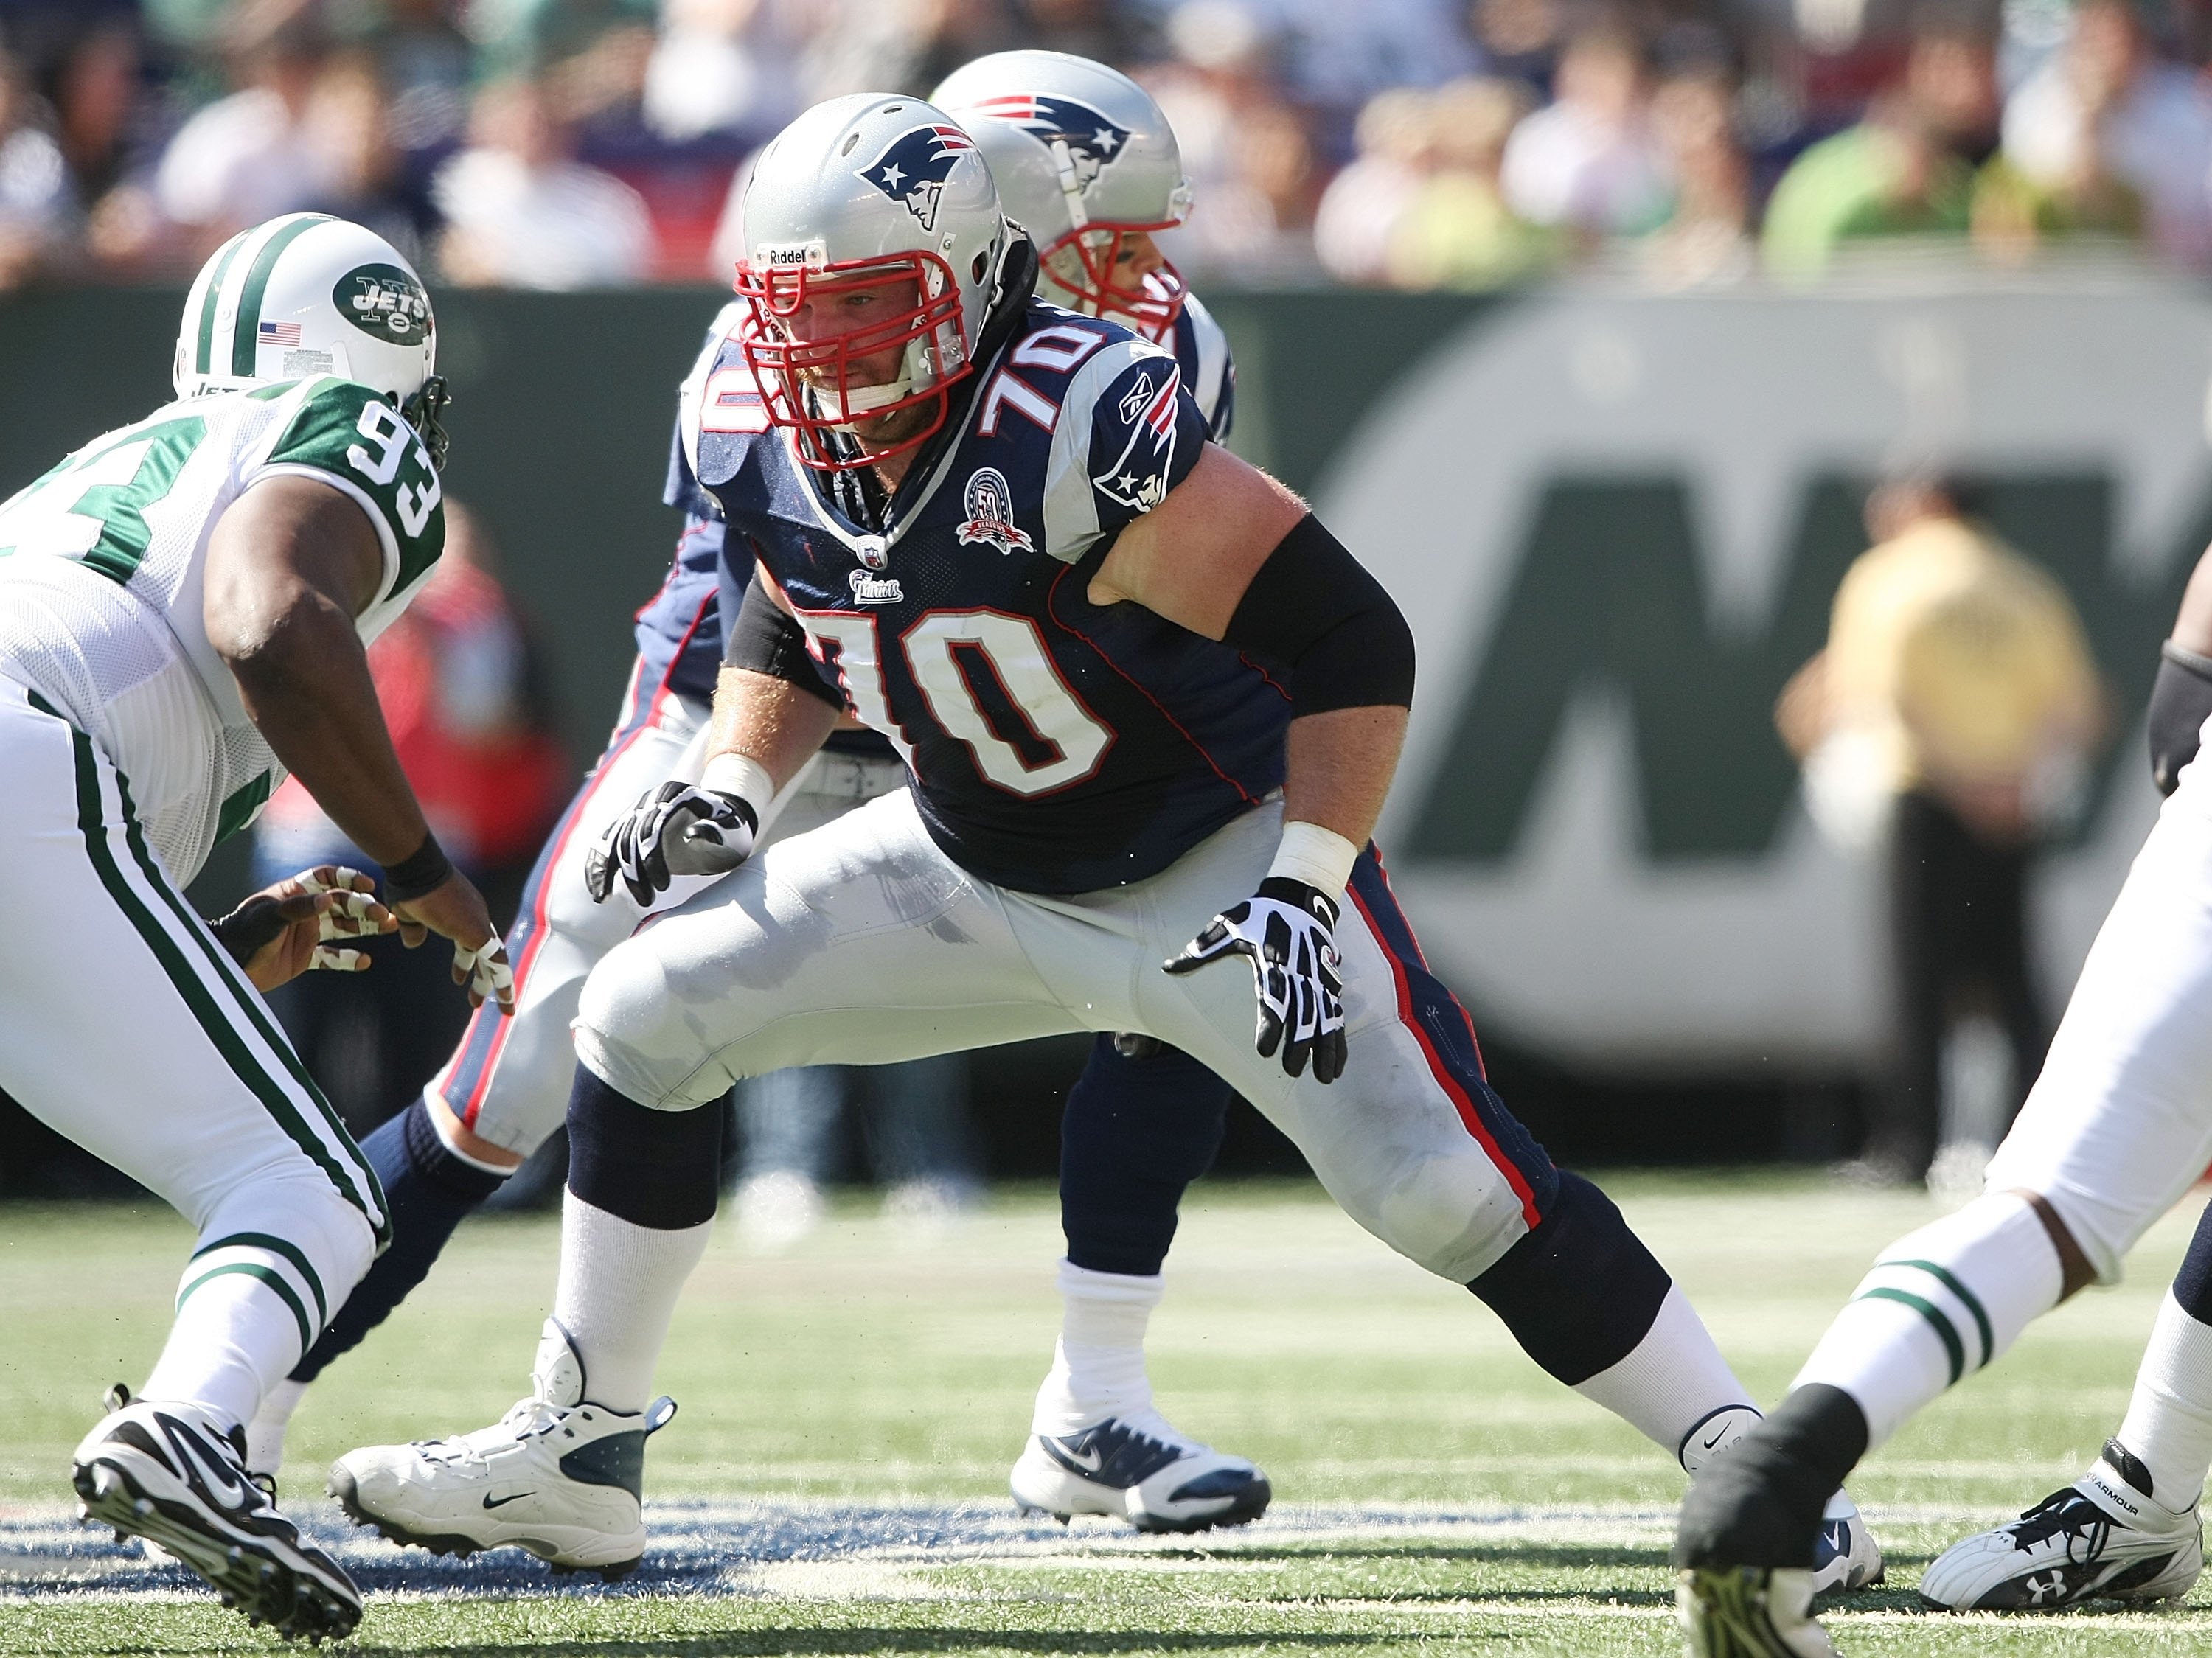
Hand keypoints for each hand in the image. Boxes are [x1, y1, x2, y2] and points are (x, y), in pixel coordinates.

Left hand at [210, 866, 395, 991]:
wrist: (227, 965)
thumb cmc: (243, 933)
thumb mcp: (269, 916)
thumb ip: (299, 907)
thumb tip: (330, 898)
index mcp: (295, 893)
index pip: (327, 879)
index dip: (349, 879)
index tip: (369, 885)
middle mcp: (304, 911)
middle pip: (342, 904)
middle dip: (365, 907)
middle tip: (384, 914)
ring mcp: (306, 934)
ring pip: (344, 928)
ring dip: (365, 928)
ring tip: (389, 927)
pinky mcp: (305, 958)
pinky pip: (332, 958)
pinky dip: (348, 959)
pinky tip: (364, 961)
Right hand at [389, 869, 514, 1013]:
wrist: (417, 868)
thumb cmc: (410, 885)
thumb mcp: (409, 912)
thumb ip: (414, 929)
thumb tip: (414, 943)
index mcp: (462, 912)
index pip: (471, 942)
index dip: (467, 962)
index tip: (461, 978)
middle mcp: (476, 917)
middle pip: (486, 954)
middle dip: (485, 979)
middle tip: (479, 1001)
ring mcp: (479, 924)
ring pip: (496, 961)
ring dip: (498, 986)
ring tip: (504, 1008)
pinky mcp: (477, 932)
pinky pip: (496, 961)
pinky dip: (502, 979)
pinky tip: (503, 995)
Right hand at [584, 782, 757, 905]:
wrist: (721, 816)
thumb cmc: (730, 828)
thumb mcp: (731, 828)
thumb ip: (715, 830)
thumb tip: (692, 835)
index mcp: (674, 794)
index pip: (652, 828)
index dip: (653, 859)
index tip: (663, 887)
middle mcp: (650, 799)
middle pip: (629, 836)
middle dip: (634, 873)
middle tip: (646, 901)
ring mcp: (636, 809)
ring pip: (611, 841)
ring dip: (608, 873)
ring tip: (605, 899)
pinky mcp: (627, 824)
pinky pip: (604, 844)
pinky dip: (596, 866)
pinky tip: (597, 891)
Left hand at [1164, 877, 1347, 1082]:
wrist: (1296, 897)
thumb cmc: (1255, 916)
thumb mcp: (1226, 926)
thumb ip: (1200, 951)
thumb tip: (1168, 967)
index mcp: (1272, 960)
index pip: (1273, 997)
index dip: (1270, 1025)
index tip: (1264, 1050)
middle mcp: (1299, 972)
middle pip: (1303, 1012)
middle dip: (1300, 1044)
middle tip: (1291, 1071)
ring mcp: (1317, 979)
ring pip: (1325, 1017)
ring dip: (1325, 1048)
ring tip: (1324, 1079)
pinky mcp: (1328, 983)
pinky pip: (1336, 1015)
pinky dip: (1338, 1040)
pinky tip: (1336, 1066)